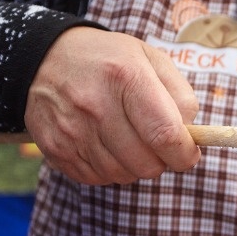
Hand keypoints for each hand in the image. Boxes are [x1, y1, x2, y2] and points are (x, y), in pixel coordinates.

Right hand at [26, 27, 200, 184]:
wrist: (45, 57)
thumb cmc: (111, 61)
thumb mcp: (151, 59)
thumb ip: (180, 96)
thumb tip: (191, 135)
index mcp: (126, 76)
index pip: (165, 134)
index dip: (184, 154)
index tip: (188, 154)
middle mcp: (95, 104)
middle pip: (146, 163)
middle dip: (161, 161)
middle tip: (156, 144)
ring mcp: (72, 129)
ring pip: (123, 175)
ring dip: (134, 166)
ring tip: (129, 140)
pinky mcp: (56, 148)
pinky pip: (97, 179)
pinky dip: (109, 169)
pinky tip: (106, 145)